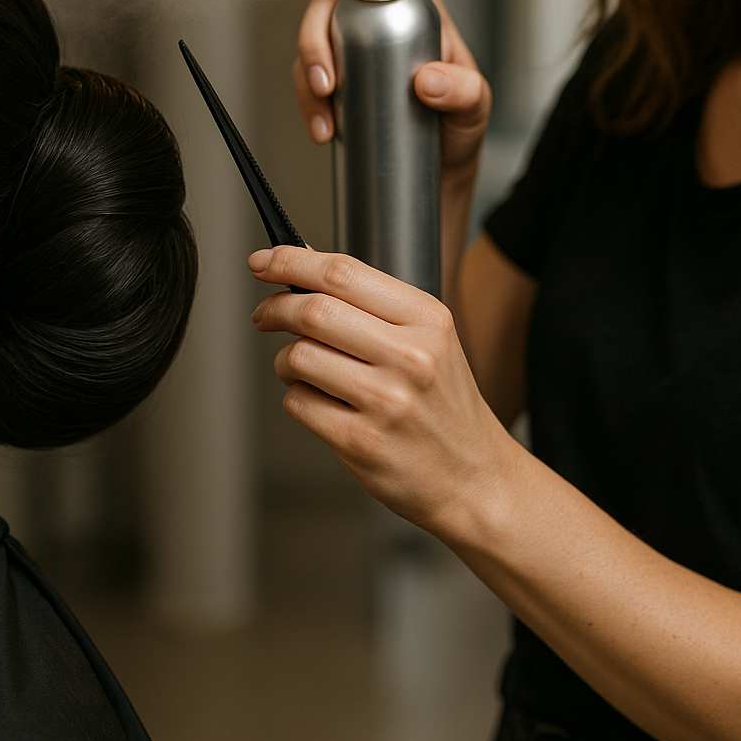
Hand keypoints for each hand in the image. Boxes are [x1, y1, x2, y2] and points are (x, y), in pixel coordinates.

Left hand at [248, 245, 520, 533]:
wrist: (476, 479)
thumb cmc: (443, 406)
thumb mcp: (429, 341)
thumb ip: (371, 305)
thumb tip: (302, 267)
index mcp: (428, 320)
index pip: (343, 273)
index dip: (290, 261)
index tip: (264, 261)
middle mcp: (411, 356)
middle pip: (314, 310)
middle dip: (275, 308)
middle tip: (265, 315)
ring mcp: (386, 401)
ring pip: (298, 357)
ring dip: (285, 361)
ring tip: (303, 370)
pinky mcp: (361, 441)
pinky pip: (298, 402)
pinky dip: (299, 398)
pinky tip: (324, 405)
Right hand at [293, 0, 491, 176]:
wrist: (437, 167)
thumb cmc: (459, 126)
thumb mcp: (475, 108)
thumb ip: (462, 91)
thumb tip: (425, 80)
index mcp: (422, 7)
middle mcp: (382, 21)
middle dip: (317, 33)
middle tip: (327, 80)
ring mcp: (353, 50)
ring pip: (313, 40)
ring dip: (307, 75)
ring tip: (326, 115)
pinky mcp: (336, 82)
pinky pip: (307, 79)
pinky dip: (308, 104)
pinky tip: (323, 130)